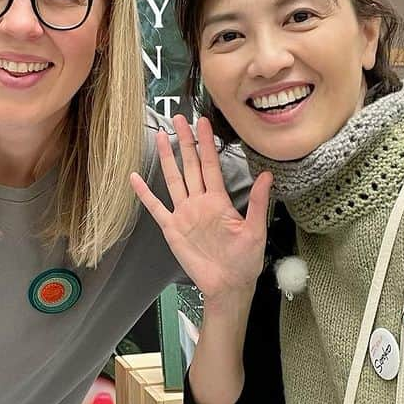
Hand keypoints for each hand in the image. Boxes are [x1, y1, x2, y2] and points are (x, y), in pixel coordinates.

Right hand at [130, 115, 272, 302]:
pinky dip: (145, 194)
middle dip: (185, 141)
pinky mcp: (172, 228)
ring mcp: (184, 214)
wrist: (227, 285)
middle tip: (179, 118)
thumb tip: (268, 176)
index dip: (207, 144)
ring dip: (167, 158)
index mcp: (219, 201)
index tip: (203, 123)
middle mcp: (200, 202)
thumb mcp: (256, 230)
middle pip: (190, 165)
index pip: (211, 165)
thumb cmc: (244, 261)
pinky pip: (156, 207)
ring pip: (173, 179)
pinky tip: (135, 179)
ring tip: (161, 136)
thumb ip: (258, 202)